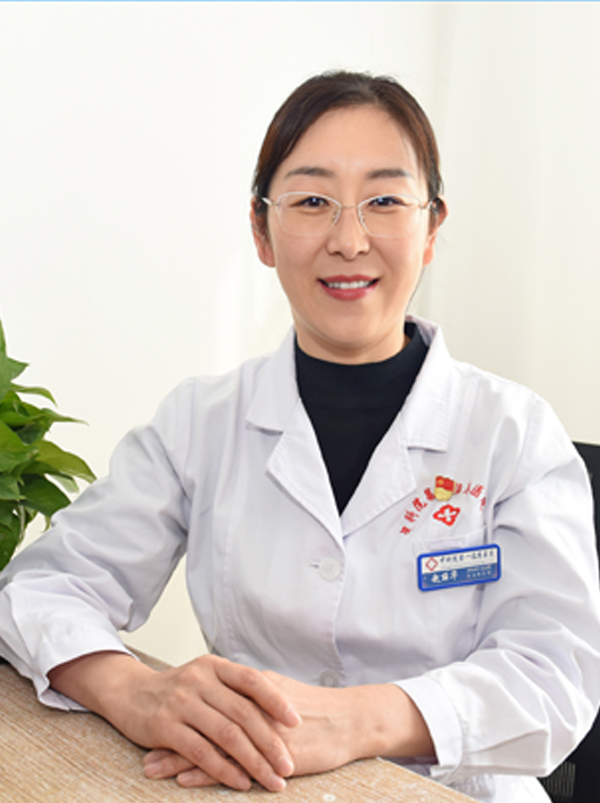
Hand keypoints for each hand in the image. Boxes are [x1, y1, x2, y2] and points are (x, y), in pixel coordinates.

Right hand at [49, 652, 300, 790]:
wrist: (129, 692)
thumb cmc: (177, 689)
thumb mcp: (206, 678)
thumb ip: (234, 689)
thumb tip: (278, 707)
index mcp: (214, 666)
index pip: (252, 680)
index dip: (276, 700)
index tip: (297, 722)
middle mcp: (199, 680)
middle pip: (243, 712)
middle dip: (270, 741)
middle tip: (289, 764)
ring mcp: (181, 703)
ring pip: (226, 735)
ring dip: (253, 761)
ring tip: (272, 779)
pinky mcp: (165, 727)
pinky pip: (201, 752)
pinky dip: (224, 769)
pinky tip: (241, 782)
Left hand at [143, 671, 434, 786]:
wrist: (350, 720)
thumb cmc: (316, 711)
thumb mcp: (280, 696)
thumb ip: (253, 697)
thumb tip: (229, 700)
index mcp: (252, 690)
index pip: (207, 703)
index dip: (180, 716)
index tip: (155, 727)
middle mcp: (251, 707)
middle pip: (201, 722)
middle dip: (170, 738)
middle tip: (144, 753)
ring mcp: (261, 730)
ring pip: (212, 742)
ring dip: (179, 757)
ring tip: (152, 769)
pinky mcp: (273, 752)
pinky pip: (234, 762)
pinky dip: (207, 770)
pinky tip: (185, 777)